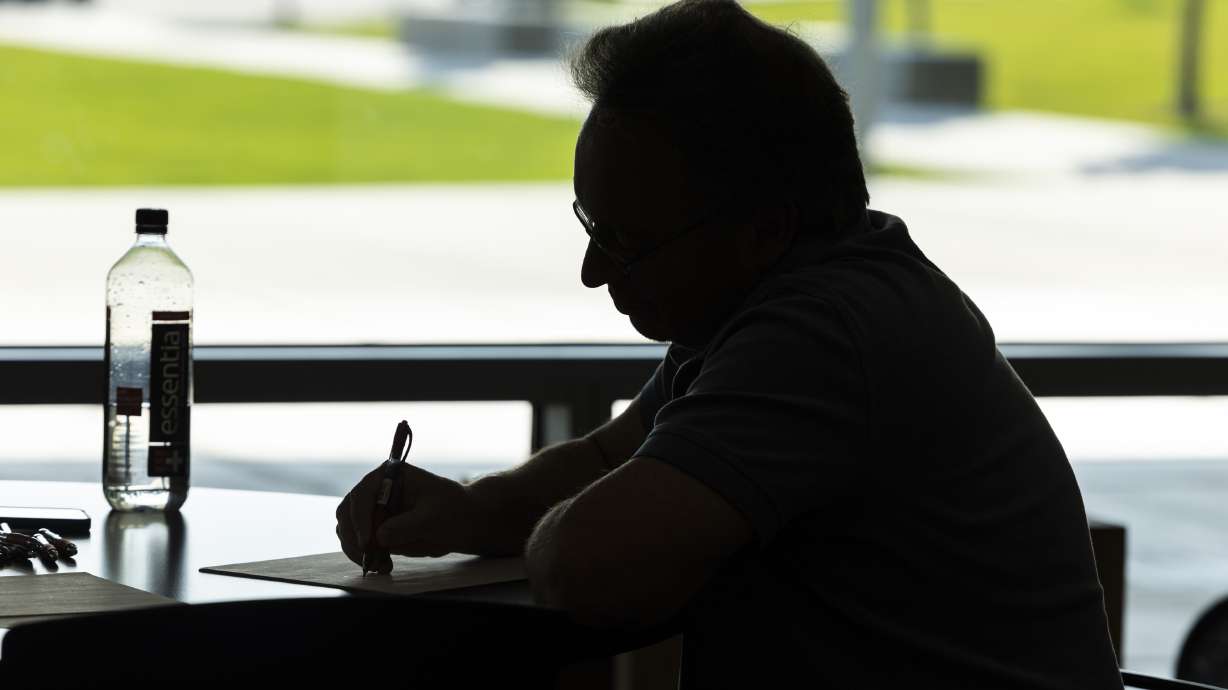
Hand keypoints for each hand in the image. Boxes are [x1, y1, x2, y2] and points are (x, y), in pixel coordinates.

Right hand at [335, 464, 490, 567]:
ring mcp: (373, 510)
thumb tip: (380, 536)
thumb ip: (408, 525)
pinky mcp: (375, 529)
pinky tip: (384, 566)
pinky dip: (365, 557)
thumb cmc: (452, 510)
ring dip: (358, 551)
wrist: (463, 522)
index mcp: (389, 474)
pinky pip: (359, 544)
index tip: (368, 542)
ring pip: (348, 530)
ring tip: (382, 566)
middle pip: (347, 512)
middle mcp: (375, 489)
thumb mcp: (434, 516)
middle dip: (354, 538)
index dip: (360, 518)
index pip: (363, 494)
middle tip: (370, 559)